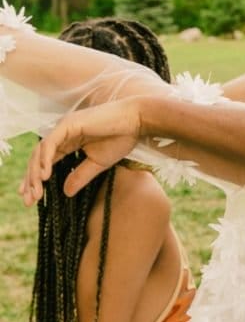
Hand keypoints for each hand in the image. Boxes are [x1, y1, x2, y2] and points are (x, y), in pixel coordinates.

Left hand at [20, 98, 141, 204]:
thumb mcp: (98, 163)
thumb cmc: (121, 138)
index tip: (33, 199)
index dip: (36, 180)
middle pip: (38, 158)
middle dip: (31, 180)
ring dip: (35, 173)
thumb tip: (65, 192)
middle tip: (29, 200)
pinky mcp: (68, 124)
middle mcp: (62, 133)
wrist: (136, 121)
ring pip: (40, 152)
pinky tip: (44, 175)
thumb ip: (80, 175)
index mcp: (68, 141)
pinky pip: (50, 143)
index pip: (46, 161)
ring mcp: (63, 127)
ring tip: (35, 192)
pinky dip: (45, 159)